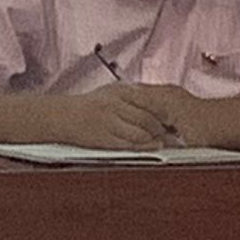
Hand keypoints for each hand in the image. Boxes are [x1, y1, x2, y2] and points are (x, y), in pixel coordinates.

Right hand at [71, 85, 190, 149]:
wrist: (62, 115)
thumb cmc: (88, 105)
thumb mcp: (111, 92)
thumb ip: (133, 97)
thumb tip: (159, 107)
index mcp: (119, 91)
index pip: (151, 102)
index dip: (166, 112)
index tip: (177, 118)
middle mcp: (115, 105)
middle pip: (149, 119)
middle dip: (165, 128)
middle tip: (176, 134)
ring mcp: (109, 122)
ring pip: (142, 133)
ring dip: (156, 139)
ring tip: (165, 141)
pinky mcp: (104, 138)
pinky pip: (130, 145)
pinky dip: (145, 147)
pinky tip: (153, 147)